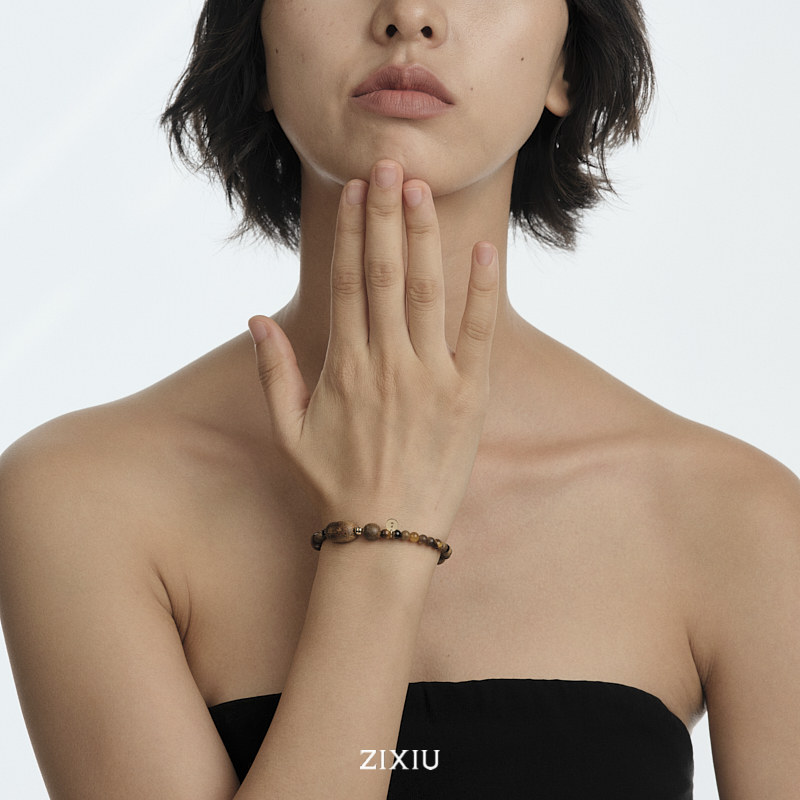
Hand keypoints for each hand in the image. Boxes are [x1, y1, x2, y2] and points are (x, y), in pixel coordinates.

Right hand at [248, 160, 498, 537]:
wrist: (386, 535)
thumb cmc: (334, 484)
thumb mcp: (289, 432)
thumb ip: (272, 372)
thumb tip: (255, 319)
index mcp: (344, 367)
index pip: (349, 282)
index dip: (352, 232)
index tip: (355, 191)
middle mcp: (386, 363)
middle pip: (385, 273)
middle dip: (385, 215)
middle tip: (388, 165)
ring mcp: (431, 379)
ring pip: (426, 292)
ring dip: (423, 237)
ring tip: (420, 189)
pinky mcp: (468, 398)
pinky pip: (477, 335)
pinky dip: (481, 293)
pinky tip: (482, 251)